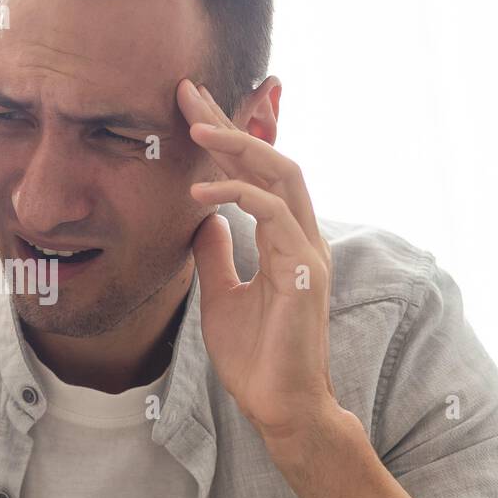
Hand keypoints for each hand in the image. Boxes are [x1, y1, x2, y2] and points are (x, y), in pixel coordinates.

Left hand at [175, 78, 338, 443]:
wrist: (279, 406)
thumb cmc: (256, 356)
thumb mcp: (221, 294)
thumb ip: (216, 254)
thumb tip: (203, 219)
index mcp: (285, 238)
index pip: (258, 173)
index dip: (228, 137)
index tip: (191, 109)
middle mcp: (302, 235)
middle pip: (273, 158)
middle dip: (231, 122)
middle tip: (188, 92)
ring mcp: (308, 251)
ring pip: (282, 175)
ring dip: (237, 146)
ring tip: (195, 128)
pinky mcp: (305, 271)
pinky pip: (273, 216)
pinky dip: (237, 196)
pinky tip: (199, 195)